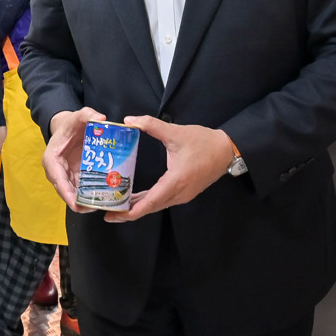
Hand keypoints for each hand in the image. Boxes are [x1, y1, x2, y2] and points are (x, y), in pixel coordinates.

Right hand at [43, 107, 105, 212]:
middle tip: (95, 207)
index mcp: (52, 159)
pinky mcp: (74, 177)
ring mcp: (65, 176)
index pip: (57, 179)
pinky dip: (89, 195)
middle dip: (78, 202)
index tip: (76, 204)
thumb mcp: (79, 116)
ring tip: (101, 205)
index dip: (66, 193)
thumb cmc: (70, 124)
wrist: (68, 127)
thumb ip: (88, 114)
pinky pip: (81, 190)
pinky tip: (103, 199)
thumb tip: (101, 118)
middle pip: (65, 191)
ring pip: (73, 194)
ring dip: (85, 202)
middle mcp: (56, 171)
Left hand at [105, 116, 234, 223]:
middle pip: (150, 208)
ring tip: (117, 206)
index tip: (114, 214)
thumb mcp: (176, 132)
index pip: (150, 202)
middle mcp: (179, 194)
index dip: (131, 211)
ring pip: (156, 205)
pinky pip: (163, 201)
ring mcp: (183, 195)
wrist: (227, 150)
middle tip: (108, 212)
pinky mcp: (185, 193)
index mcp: (176, 181)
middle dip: (129, 212)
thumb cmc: (204, 142)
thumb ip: (152, 125)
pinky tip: (136, 198)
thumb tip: (130, 120)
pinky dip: (148, 201)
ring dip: (138, 207)